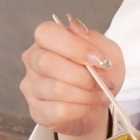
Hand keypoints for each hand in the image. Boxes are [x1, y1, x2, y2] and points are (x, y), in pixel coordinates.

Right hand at [19, 14, 125, 135]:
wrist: (100, 105)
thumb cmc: (100, 74)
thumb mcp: (108, 53)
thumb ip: (94, 40)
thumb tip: (76, 27)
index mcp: (48, 41)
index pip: (46, 33)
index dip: (74, 46)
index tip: (99, 59)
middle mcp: (33, 61)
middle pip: (46, 62)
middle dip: (83, 75)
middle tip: (103, 82)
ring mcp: (31, 87)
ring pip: (55, 89)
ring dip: (86, 94)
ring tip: (100, 94)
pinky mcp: (37, 111)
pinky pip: (58, 111)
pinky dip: (81, 109)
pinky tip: (87, 106)